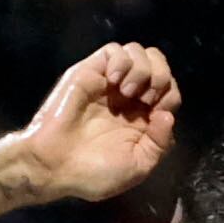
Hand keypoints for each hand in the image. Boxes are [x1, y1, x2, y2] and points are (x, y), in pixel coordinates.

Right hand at [7, 43, 181, 206]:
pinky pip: (114, 50)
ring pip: (139, 52)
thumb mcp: (137, 167)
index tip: (157, 113)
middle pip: (158, 65)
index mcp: (141, 120)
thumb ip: (159, 143)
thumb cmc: (93, 172)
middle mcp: (128, 98)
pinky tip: (114, 81)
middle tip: (147, 97)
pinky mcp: (91, 71)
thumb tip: (167, 114)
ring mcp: (109, 83)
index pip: (169, 91)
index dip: (170, 96)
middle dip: (162, 76)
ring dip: (143, 68)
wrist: (53, 165)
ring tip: (127, 91)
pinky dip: (122, 60)